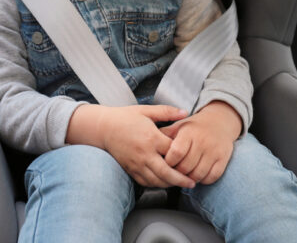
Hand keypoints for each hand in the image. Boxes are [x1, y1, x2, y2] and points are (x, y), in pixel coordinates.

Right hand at [67, 104, 194, 188]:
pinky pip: (146, 182)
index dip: (184, 155)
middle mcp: (144, 153)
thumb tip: (185, 112)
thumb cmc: (125, 118)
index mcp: (151, 137)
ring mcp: (136, 163)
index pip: (173, 152)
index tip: (193, 157)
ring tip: (181, 183)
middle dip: (181, 180)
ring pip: (157, 181)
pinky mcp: (130, 169)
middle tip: (192, 183)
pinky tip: (165, 182)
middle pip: (167, 172)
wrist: (103, 128)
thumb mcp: (146, 110)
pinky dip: (157, 185)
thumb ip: (167, 111)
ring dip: (170, 184)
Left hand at [159, 101, 241, 184]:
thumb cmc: (194, 126)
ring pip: (198, 174)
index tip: (164, 164)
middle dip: (176, 173)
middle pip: (186, 167)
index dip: (168, 162)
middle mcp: (202, 142)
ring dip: (189, 179)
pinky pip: (211, 177)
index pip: (176, 153)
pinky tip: (197, 176)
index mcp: (189, 132)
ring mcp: (214, 151)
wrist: (220, 121)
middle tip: (172, 173)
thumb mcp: (179, 126)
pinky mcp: (223, 159)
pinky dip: (203, 180)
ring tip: (183, 176)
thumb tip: (149, 142)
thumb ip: (165, 135)